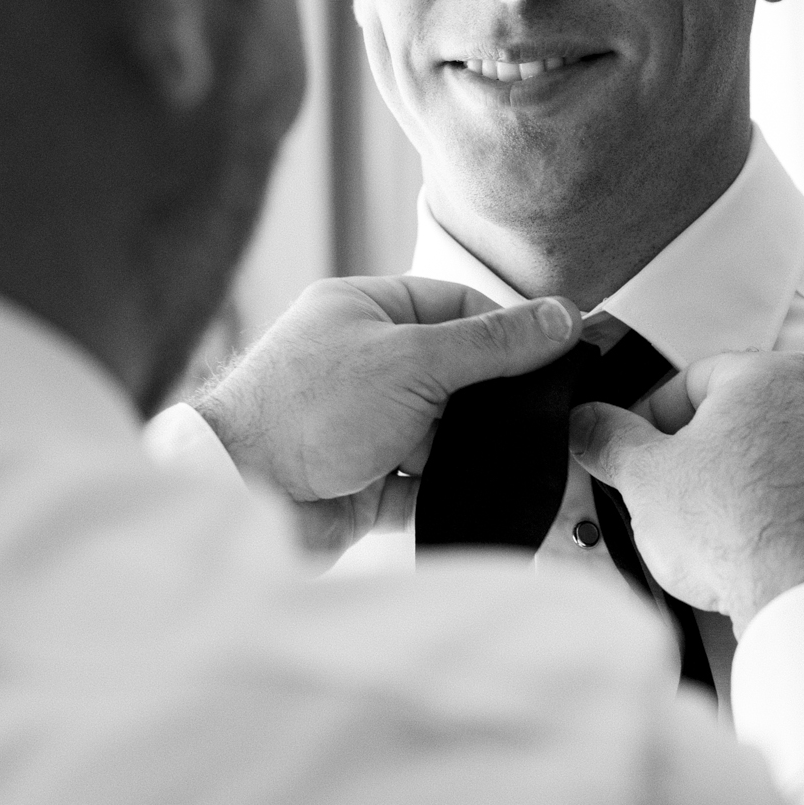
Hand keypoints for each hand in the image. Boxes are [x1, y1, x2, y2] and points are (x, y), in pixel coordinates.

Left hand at [194, 277, 580, 554]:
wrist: (241, 497)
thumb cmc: (305, 409)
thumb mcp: (412, 361)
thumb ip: (492, 344)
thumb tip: (561, 316)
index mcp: (365, 311)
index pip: (456, 306)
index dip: (508, 330)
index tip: (559, 354)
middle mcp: (363, 364)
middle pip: (455, 374)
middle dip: (490, 400)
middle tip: (542, 417)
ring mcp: (363, 425)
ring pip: (443, 433)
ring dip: (468, 450)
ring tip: (508, 461)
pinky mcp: (364, 482)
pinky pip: (423, 484)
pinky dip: (447, 492)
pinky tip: (476, 497)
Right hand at [570, 351, 803, 632]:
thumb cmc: (740, 530)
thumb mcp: (644, 477)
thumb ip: (607, 438)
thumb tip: (588, 423)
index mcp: (771, 376)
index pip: (690, 379)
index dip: (650, 420)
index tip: (638, 452)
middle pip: (737, 419)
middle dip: (699, 456)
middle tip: (670, 494)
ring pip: (775, 460)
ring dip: (739, 487)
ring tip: (710, 531)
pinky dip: (780, 517)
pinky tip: (751, 550)